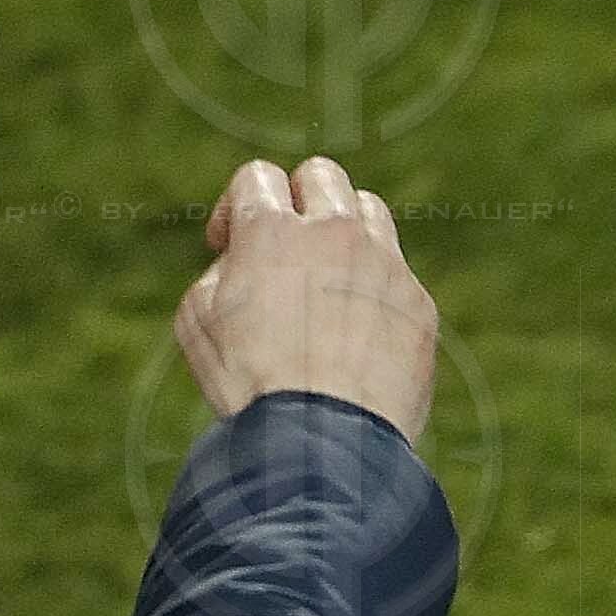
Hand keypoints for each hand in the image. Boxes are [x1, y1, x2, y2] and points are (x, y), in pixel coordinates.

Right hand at [176, 157, 435, 440]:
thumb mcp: (197, 324)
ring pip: (368, 211)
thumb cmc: (249, 386)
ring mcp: (384, 264)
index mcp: (271, 234)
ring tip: (325, 278)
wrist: (323, 439)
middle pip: (322, 175)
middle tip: (284, 244)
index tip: (228, 245)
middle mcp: (334, 234)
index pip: (257, 176)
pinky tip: (354, 334)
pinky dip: (372, 290)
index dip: (236, 207)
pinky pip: (395, 274)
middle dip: (297, 200)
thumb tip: (243, 262)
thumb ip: (221, 273)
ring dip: (343, 231)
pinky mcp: (417, 302)